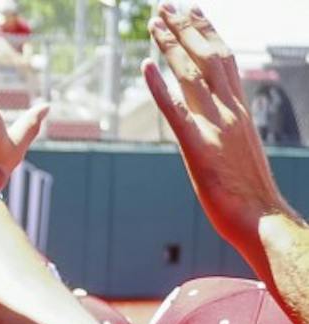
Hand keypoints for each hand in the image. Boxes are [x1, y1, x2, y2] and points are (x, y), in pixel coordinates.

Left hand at [144, 2, 292, 256]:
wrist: (261, 217)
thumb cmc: (251, 195)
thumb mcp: (239, 154)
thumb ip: (228, 134)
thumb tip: (218, 128)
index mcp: (241, 110)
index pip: (225, 62)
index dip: (208, 34)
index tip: (195, 13)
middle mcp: (230, 110)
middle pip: (207, 58)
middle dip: (186, 29)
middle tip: (166, 5)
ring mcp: (215, 125)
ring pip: (192, 74)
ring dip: (171, 45)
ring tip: (154, 20)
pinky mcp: (197, 146)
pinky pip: (175, 110)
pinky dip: (159, 86)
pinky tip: (145, 65)